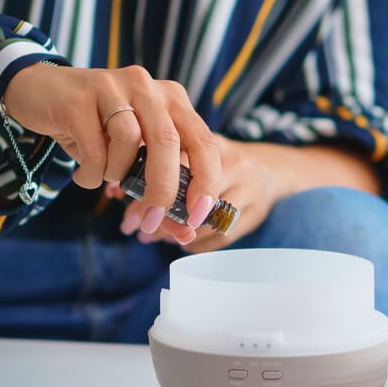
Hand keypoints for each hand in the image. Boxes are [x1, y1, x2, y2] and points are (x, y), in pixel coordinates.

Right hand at [2, 63, 220, 242]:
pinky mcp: (81, 96)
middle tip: (151, 220)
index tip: (198, 216)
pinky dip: (91, 174)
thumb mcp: (132, 158)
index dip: (205, 180)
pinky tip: (84, 174)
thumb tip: (186, 235)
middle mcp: (148, 87)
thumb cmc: (96, 130)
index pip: (203, 141)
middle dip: (162, 190)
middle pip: (168, 142)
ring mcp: (114, 86)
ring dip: (117, 173)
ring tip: (104, 174)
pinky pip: (94, 148)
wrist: (39, 93)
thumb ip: (160, 192)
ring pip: (128, 141)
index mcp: (171, 100)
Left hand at [111, 134, 290, 250]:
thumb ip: (159, 163)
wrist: (272, 170)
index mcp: (213, 142)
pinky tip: (179, 241)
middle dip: (161, 217)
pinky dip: (196, 244)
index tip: (127, 205)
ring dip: (174, 234)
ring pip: (205, 222)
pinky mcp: (256, 215)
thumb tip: (114, 191)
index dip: (150, 190)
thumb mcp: (195, 149)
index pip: (178, 165)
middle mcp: (235, 164)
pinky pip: (220, 238)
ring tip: (151, 237)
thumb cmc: (220, 160)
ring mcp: (249, 190)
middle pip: (192, 197)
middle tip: (137, 228)